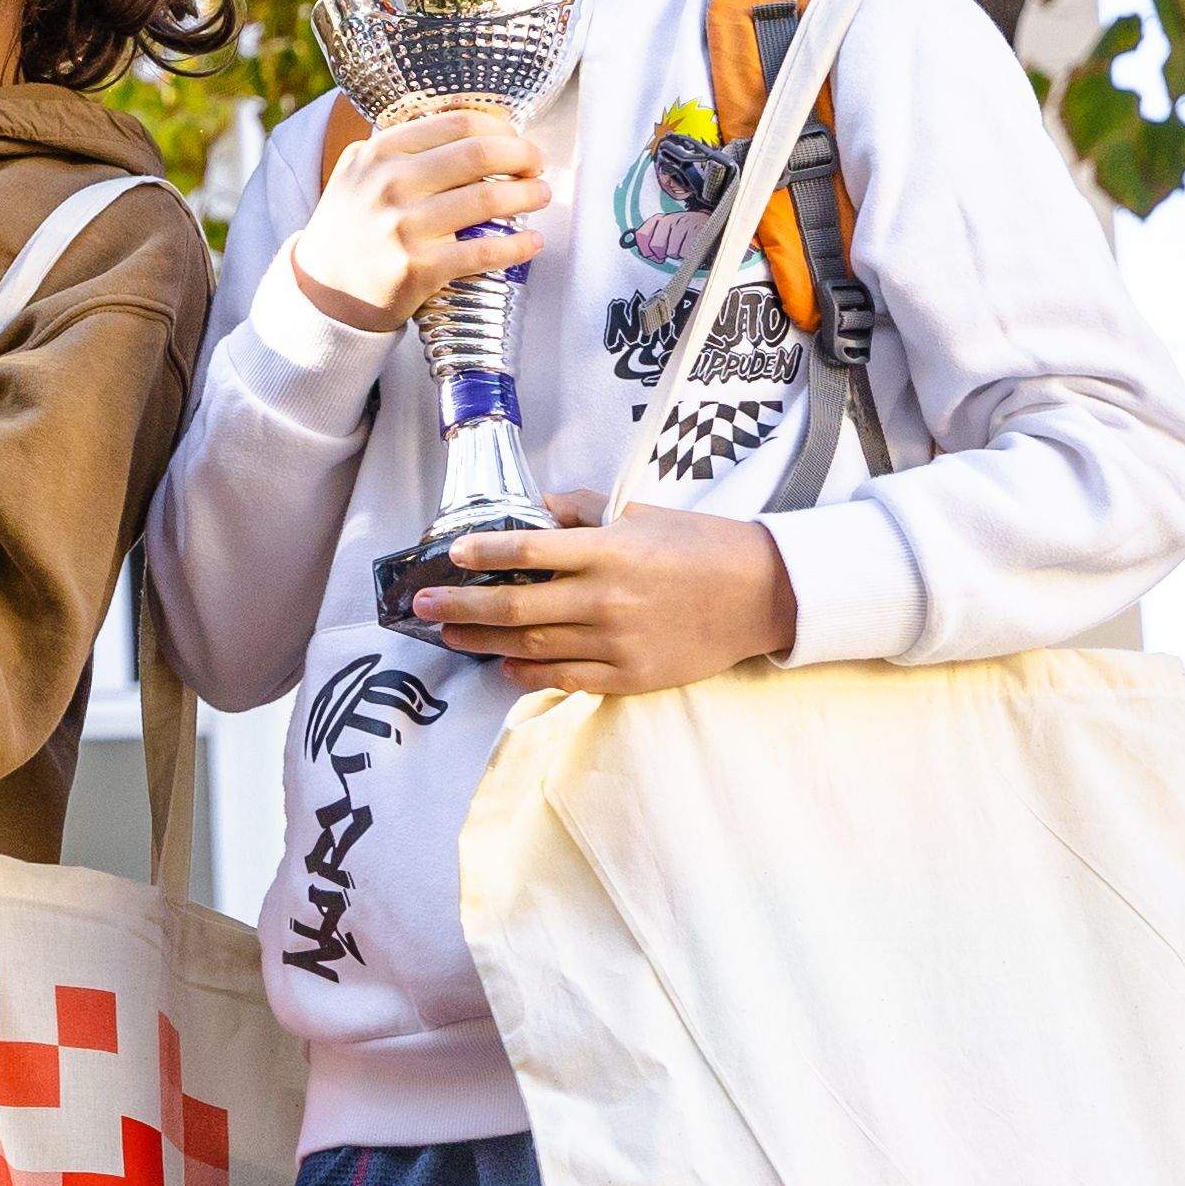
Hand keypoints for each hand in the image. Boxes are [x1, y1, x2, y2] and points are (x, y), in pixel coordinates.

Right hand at [286, 107, 559, 333]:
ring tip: (540, 196)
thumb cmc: (352, 227)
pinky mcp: (416, 269)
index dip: (501, 128)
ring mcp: (402, 228)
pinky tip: (532, 242)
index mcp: (380, 153)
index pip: (458, 123)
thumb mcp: (361, 172)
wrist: (322, 291)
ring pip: (487, 200)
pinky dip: (517, 246)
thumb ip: (404, 147)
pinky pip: (483, 252)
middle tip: (536, 165)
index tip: (516, 139)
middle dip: (523, 155)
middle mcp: (389, 185)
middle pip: (479, 154)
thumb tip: (476, 127)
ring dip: (528, 195)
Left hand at [407, 492, 798, 693]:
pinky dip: (526, 672)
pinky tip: (502, 665)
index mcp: (609, 551)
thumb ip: (584, 511)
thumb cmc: (701, 546)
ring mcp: (616, 642)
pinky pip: (563, 678)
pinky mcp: (629, 676)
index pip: (527, 550)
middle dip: (459, 606)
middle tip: (421, 606)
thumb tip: (534, 507)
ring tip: (449, 634)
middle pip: (514, 607)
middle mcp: (606, 598)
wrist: (763, 594)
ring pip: (531, 646)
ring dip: (482, 642)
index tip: (449, 555)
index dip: (481, 553)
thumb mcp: (642, 513)